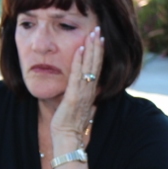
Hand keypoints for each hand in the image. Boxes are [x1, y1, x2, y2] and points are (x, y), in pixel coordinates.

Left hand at [49, 26, 102, 153]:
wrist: (67, 139)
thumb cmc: (71, 126)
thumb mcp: (79, 108)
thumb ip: (83, 98)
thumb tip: (86, 93)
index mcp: (90, 92)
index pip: (96, 68)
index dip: (98, 53)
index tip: (100, 38)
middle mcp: (89, 90)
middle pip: (96, 63)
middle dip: (97, 45)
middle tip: (98, 29)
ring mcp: (82, 92)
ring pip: (89, 66)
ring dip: (91, 49)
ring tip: (93, 33)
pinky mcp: (73, 96)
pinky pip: (77, 75)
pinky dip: (78, 61)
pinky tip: (79, 49)